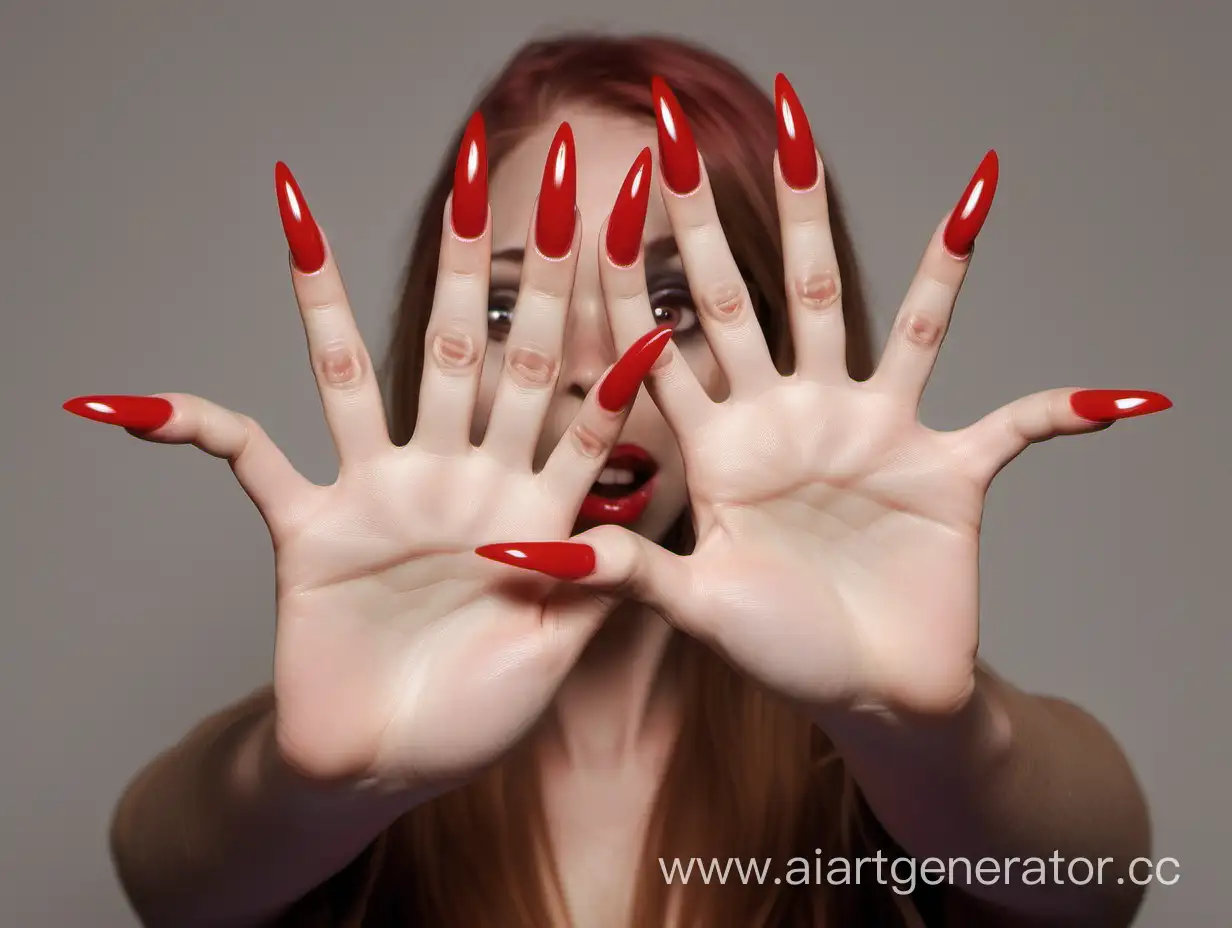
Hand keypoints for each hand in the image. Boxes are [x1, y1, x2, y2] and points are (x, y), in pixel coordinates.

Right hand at [64, 136, 668, 784]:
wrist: (391, 763)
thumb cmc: (479, 711)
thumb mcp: (559, 648)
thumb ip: (605, 580)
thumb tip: (654, 507)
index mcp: (529, 504)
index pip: (576, 399)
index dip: (607, 331)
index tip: (632, 255)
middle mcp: (455, 479)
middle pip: (471, 355)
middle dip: (487, 269)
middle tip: (500, 174)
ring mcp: (379, 496)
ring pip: (353, 379)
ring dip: (324, 301)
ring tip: (298, 217)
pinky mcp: (308, 530)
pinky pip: (246, 464)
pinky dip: (195, 430)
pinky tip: (139, 397)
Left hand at [477, 78, 1170, 718]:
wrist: (867, 693)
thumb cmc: (779, 650)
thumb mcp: (696, 607)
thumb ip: (623, 569)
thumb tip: (518, 549)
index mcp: (724, 445)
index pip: (669, 342)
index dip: (634, 277)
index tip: (602, 200)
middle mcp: (797, 416)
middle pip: (770, 295)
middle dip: (746, 214)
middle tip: (722, 121)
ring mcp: (876, 432)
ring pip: (897, 320)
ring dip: (936, 258)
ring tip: (974, 183)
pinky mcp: (950, 471)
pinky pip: (1018, 427)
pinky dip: (1063, 413)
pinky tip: (1117, 395)